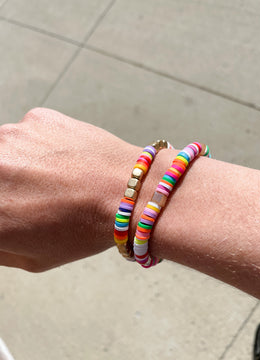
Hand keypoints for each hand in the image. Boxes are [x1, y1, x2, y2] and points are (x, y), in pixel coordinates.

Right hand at [0, 108, 138, 271]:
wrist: (127, 193)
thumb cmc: (85, 230)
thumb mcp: (33, 258)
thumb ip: (0, 246)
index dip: (6, 209)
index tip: (16, 209)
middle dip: (7, 188)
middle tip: (33, 195)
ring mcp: (11, 137)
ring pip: (4, 151)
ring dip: (17, 164)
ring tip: (54, 178)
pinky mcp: (36, 118)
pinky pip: (27, 135)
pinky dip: (39, 147)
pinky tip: (66, 161)